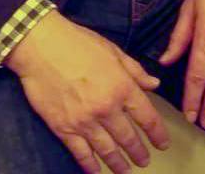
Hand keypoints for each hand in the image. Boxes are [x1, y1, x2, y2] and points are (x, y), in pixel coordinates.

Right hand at [5, 12, 169, 173]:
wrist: (42, 47)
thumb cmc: (78, 43)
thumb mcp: (114, 51)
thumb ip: (135, 71)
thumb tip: (154, 84)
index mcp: (122, 87)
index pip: (147, 118)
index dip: (158, 134)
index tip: (162, 143)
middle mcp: (106, 108)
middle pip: (128, 138)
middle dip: (139, 152)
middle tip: (145, 161)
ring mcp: (84, 121)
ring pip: (107, 150)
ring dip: (119, 164)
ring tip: (126, 170)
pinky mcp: (64, 128)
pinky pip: (81, 153)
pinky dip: (90, 166)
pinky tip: (97, 171)